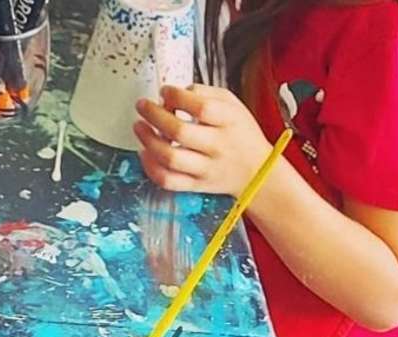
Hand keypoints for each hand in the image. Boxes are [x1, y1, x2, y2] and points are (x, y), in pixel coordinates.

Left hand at [134, 85, 273, 195]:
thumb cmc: (241, 134)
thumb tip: (173, 93)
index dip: (176, 96)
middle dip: (153, 114)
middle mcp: (218, 147)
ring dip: (148, 140)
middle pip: (179, 132)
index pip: (201, 107)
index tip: (165, 91)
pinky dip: (151, 167)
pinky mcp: (197, 185)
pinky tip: (145, 152)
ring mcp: (206, 169)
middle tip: (142, 105)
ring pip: (170, 158)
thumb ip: (205, 93)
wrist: (258, 173)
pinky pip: (168, 180)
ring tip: (139, 126)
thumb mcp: (233, 104)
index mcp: (229, 122)